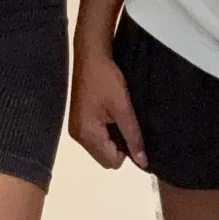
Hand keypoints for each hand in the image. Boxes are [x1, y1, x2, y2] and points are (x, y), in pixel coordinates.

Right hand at [69, 47, 146, 170]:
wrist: (91, 56)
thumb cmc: (107, 80)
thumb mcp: (124, 108)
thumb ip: (133, 136)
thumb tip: (142, 163)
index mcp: (87, 134)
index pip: (112, 162)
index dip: (127, 151)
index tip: (133, 131)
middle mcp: (78, 136)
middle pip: (105, 158)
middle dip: (119, 147)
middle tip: (126, 123)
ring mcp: (76, 129)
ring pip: (100, 148)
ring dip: (112, 139)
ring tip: (119, 117)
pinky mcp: (78, 121)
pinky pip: (95, 138)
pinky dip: (105, 132)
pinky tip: (110, 115)